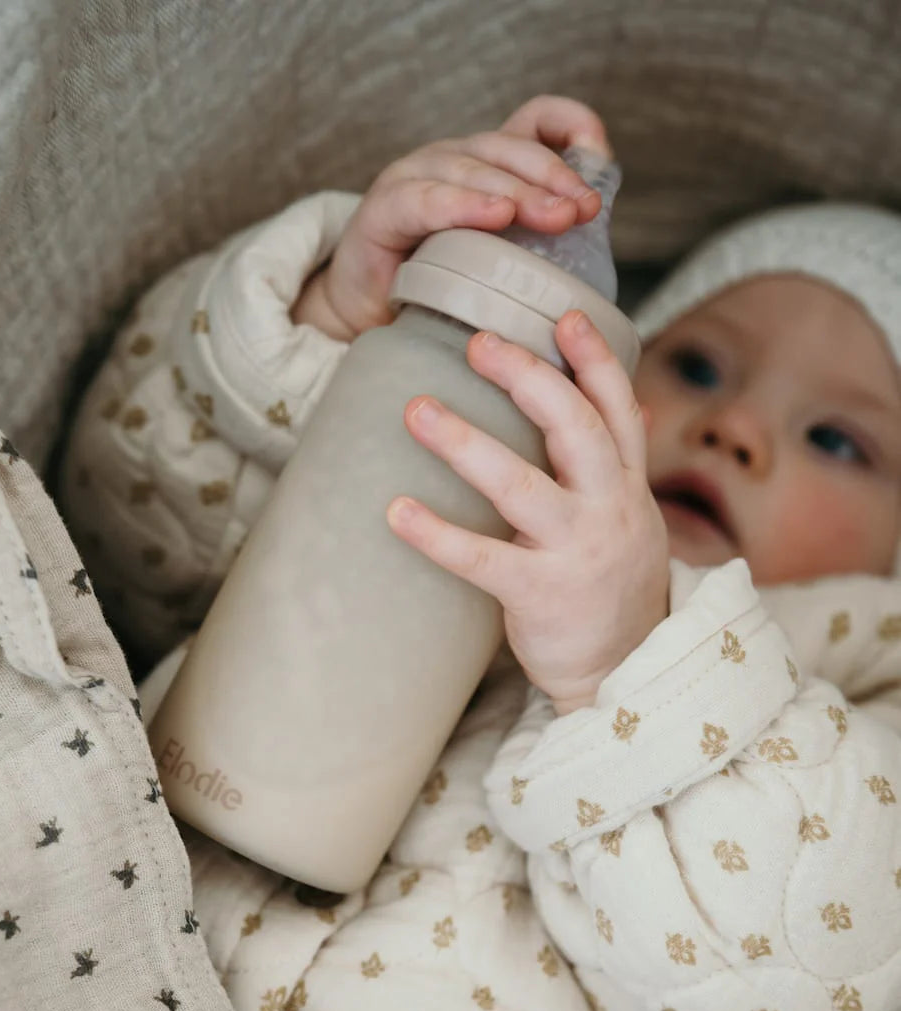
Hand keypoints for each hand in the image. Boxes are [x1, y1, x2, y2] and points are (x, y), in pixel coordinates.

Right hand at [292, 96, 611, 341]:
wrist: (366, 319)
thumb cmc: (435, 292)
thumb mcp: (497, 262)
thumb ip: (538, 242)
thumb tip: (594, 239)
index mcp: (485, 166)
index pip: (533, 122)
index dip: (570, 126)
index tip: (599, 156)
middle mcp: (451, 160)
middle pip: (510, 147)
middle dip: (553, 176)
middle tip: (582, 210)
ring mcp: (414, 178)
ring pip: (473, 168)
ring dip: (518, 191)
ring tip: (554, 216)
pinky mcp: (382, 208)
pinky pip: (426, 199)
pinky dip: (463, 205)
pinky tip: (494, 217)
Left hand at [386, 313, 669, 714]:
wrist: (627, 674)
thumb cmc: (615, 589)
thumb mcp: (635, 520)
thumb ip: (624, 464)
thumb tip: (633, 402)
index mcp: (629, 487)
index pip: (618, 409)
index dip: (594, 359)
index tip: (562, 315)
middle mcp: (610, 510)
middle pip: (575, 429)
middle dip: (528, 378)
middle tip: (476, 342)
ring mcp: (576, 552)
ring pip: (522, 486)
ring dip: (467, 443)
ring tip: (416, 410)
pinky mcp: (540, 595)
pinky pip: (482, 559)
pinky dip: (437, 534)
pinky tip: (396, 511)